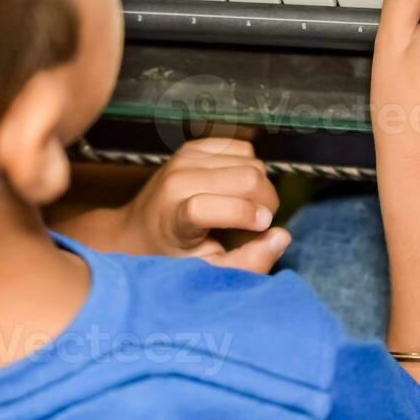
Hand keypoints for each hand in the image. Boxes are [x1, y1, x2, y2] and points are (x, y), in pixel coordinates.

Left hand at [116, 138, 289, 272]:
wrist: (137, 230)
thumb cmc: (173, 257)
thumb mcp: (206, 272)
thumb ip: (247, 262)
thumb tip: (282, 236)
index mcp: (173, 217)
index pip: (209, 205)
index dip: (244, 216)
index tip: (262, 228)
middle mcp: (177, 180)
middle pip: (249, 177)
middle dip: (266, 203)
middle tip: (258, 224)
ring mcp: (185, 158)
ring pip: (252, 162)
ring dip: (259, 187)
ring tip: (244, 207)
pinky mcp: (195, 147)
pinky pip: (244, 148)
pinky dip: (249, 168)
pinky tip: (236, 188)